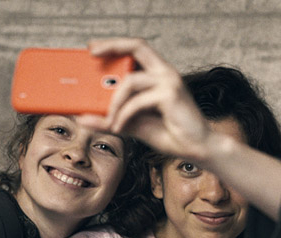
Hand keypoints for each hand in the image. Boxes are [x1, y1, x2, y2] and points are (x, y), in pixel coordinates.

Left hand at [80, 38, 211, 162]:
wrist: (198, 148)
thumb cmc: (173, 134)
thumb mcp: (134, 125)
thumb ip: (110, 119)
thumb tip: (82, 118)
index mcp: (160, 75)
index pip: (137, 50)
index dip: (115, 45)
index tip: (93, 49)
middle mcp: (166, 73)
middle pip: (137, 46)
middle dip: (112, 46)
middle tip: (91, 53)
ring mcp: (170, 82)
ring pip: (130, 81)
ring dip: (114, 102)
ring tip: (109, 120)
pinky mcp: (170, 95)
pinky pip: (137, 101)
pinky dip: (124, 115)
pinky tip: (118, 127)